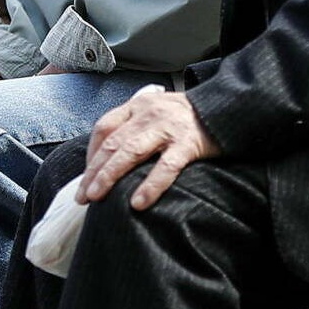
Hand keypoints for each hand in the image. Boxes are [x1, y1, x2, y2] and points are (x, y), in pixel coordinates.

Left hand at [80, 86, 218, 209]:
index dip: (91, 153)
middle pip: (112, 143)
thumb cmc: (186, 117)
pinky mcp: (188, 143)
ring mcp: (168, 128)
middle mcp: (149, 114)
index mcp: (138, 106)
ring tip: (97, 198)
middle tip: (83, 196)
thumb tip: (110, 159)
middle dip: (93, 171)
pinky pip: (165, 167)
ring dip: (109, 176)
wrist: (226, 108)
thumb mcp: (156, 111)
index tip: (86, 176)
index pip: (104, 128)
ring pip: (130, 152)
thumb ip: (135, 127)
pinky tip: (138, 202)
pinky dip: (150, 185)